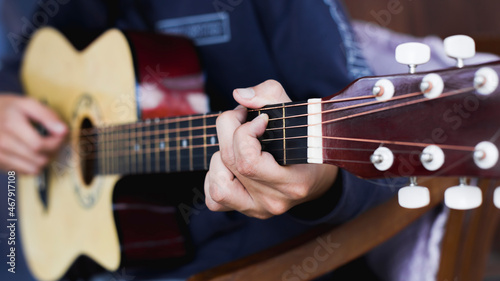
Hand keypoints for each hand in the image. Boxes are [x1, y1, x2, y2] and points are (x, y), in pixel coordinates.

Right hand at [0, 94, 66, 173]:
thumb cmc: (7, 109)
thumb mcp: (27, 104)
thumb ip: (47, 116)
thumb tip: (63, 131)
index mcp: (10, 125)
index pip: (39, 145)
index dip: (55, 143)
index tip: (59, 136)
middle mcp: (2, 143)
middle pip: (39, 159)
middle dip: (52, 151)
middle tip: (52, 141)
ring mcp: (0, 156)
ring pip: (34, 169)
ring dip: (43, 160)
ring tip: (41, 147)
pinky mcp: (0, 164)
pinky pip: (25, 172)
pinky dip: (32, 164)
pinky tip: (30, 153)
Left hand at [205, 80, 337, 218]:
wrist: (319, 177)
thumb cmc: (308, 140)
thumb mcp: (298, 113)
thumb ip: (269, 96)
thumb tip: (238, 95)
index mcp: (292, 182)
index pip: (248, 161)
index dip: (245, 132)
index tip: (260, 118)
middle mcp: (274, 200)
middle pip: (230, 162)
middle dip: (229, 130)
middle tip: (242, 117)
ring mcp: (260, 209)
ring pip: (218, 183)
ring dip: (221, 156)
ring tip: (238, 144)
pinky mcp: (248, 211)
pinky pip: (214, 200)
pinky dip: (215, 178)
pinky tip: (230, 165)